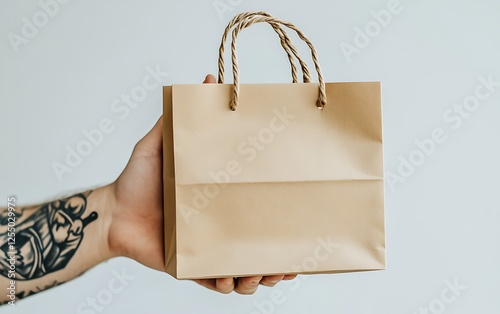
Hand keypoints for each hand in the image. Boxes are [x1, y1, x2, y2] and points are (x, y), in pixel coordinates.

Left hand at [106, 74, 295, 293]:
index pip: (260, 213)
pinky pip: (216, 282)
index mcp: (222, 201)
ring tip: (264, 272)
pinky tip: (231, 280)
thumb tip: (207, 80)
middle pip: (259, 247)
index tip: (299, 222)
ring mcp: (208, 249)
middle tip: (289, 260)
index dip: (282, 222)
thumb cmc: (137, 178)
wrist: (113, 213)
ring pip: (244, 270)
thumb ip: (183, 116)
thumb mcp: (161, 143)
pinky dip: (228, 285)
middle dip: (278, 258)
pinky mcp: (191, 268)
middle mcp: (220, 227)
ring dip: (259, 276)